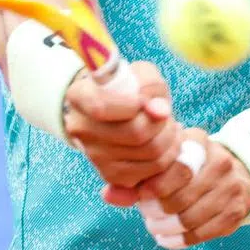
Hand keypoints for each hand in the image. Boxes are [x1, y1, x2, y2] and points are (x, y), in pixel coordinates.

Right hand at [64, 62, 183, 193]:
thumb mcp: (139, 74)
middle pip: (135, 133)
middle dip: (162, 122)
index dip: (133, 105)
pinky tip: (164, 142)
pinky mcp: (111, 175)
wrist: (119, 112)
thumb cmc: (130, 89)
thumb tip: (159, 111)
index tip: (145, 99)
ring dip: (170, 138)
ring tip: (168, 126)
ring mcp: (95, 156)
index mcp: (79, 96)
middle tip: (166, 114)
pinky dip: (168, 155)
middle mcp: (81, 129)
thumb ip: (151, 86)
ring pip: (150, 153)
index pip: (101, 108)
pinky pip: (153, 170)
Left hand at [136, 129, 249, 249]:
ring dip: (165, 227)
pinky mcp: (235, 212)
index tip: (141, 196)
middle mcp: (221, 163)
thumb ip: (136, 176)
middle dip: (157, 211)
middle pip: (181, 197)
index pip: (176, 169)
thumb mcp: (165, 160)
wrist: (232, 175)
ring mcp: (231, 188)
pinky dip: (178, 240)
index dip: (154, 188)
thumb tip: (109, 195)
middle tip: (146, 213)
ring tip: (153, 225)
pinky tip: (165, 238)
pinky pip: (201, 234)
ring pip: (190, 219)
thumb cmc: (186, 166)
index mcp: (199, 143)